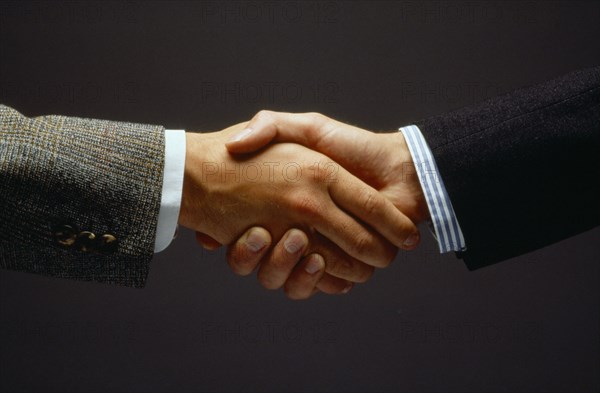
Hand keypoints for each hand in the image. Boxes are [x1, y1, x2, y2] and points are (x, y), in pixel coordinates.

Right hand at [179, 124, 419, 293]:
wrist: (398, 168)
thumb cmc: (352, 145)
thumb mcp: (306, 128)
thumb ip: (270, 126)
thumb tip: (233, 145)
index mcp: (282, 208)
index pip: (242, 232)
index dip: (229, 237)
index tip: (219, 232)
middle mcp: (294, 233)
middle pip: (261, 262)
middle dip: (256, 256)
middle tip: (261, 235)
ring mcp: (316, 252)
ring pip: (286, 280)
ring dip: (287, 269)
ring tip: (303, 245)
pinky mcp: (339, 268)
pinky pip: (316, 287)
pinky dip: (316, 282)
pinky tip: (319, 261)